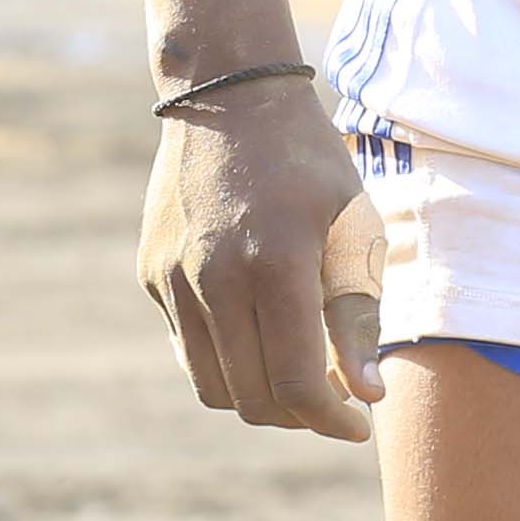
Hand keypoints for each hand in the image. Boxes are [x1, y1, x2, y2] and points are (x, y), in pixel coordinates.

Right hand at [136, 73, 381, 441]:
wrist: (229, 95)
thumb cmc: (309, 162)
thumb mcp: (352, 228)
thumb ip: (357, 315)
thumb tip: (367, 397)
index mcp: (276, 263)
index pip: (296, 382)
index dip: (331, 419)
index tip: (358, 425)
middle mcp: (214, 276)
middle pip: (250, 398)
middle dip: (298, 415)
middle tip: (333, 399)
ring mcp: (174, 277)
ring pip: (212, 384)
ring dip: (257, 396)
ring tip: (296, 372)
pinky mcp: (152, 273)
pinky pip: (188, 345)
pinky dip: (225, 358)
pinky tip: (257, 330)